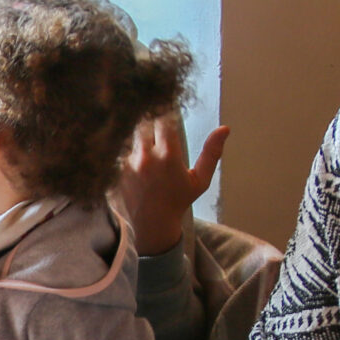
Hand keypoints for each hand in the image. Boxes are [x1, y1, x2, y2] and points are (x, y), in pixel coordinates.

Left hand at [118, 118, 228, 257]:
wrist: (152, 225)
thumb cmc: (178, 201)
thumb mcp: (200, 180)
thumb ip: (211, 153)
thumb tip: (224, 129)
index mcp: (168, 157)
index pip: (163, 119)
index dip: (165, 114)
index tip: (167, 115)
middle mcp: (145, 158)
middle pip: (143, 123)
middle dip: (149, 122)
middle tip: (155, 128)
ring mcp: (127, 165)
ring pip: (129, 135)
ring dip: (137, 136)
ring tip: (144, 146)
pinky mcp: (115, 171)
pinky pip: (118, 150)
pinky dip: (124, 150)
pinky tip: (133, 159)